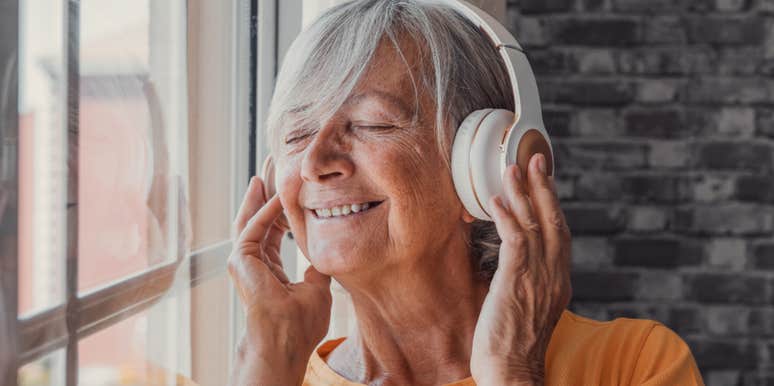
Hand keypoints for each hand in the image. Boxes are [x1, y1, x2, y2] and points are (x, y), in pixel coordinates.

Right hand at [228, 177, 331, 385]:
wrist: (286, 342)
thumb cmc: (301, 323)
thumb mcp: (318, 288)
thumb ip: (317, 267)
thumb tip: (327, 253)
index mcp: (268, 268)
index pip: (274, 229)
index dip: (282, 207)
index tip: (290, 184)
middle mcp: (252, 262)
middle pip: (259, 217)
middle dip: (267, 189)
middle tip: (274, 162)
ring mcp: (243, 262)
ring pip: (252, 217)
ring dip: (261, 191)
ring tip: (268, 166)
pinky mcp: (241, 260)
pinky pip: (255, 227)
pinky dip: (267, 208)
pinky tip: (279, 192)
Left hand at [470, 154, 571, 385]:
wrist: (513, 371)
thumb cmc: (514, 345)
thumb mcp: (530, 309)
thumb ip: (530, 283)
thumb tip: (518, 267)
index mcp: (559, 282)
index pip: (560, 234)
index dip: (553, 205)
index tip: (545, 181)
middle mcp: (554, 275)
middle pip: (554, 221)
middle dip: (544, 187)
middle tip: (535, 158)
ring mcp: (537, 277)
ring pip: (535, 224)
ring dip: (523, 193)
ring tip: (511, 167)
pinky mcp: (516, 281)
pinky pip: (515, 239)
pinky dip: (507, 215)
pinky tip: (496, 199)